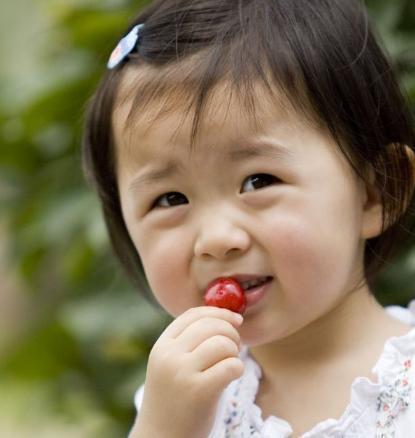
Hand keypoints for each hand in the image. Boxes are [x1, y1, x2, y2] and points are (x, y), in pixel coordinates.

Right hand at [130, 306, 243, 437]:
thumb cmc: (174, 399)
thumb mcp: (171, 364)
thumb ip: (189, 341)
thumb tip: (226, 317)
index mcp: (161, 346)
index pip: (193, 314)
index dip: (218, 312)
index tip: (235, 318)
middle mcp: (169, 356)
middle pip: (211, 325)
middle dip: (231, 331)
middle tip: (235, 346)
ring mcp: (182, 373)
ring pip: (223, 343)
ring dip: (234, 351)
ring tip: (230, 363)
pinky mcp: (199, 392)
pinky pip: (231, 365)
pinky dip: (238, 368)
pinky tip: (232, 376)